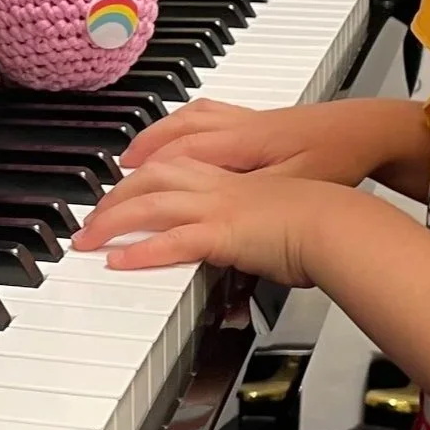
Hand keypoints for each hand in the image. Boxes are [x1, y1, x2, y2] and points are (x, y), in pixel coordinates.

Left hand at [72, 156, 333, 284]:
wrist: (340, 223)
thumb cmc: (324, 221)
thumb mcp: (284, 216)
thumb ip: (259, 227)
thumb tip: (253, 245)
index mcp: (234, 180)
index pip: (177, 167)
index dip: (146, 173)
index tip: (126, 185)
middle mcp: (220, 187)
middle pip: (153, 177)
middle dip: (116, 194)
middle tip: (93, 215)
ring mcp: (219, 207)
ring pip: (151, 204)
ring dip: (113, 220)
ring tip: (89, 240)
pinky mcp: (223, 233)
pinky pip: (170, 241)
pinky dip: (140, 251)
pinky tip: (117, 262)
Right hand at [118, 97, 429, 192]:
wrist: (368, 130)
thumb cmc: (337, 158)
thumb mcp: (289, 192)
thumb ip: (244, 210)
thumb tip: (205, 229)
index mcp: (236, 145)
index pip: (169, 165)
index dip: (136, 196)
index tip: (113, 220)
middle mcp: (232, 128)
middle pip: (165, 144)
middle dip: (130, 172)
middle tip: (105, 201)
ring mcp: (243, 120)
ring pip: (180, 124)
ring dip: (149, 143)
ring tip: (127, 164)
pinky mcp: (255, 121)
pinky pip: (201, 117)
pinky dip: (177, 127)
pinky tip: (176, 137)